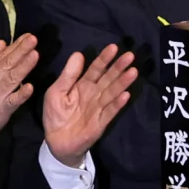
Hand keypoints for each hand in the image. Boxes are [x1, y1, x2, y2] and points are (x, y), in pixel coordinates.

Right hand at [0, 34, 37, 157]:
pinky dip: (21, 94)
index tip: (27, 36)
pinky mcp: (1, 111)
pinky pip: (12, 102)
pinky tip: (30, 87)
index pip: (1, 57)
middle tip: (33, 39)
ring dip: (23, 67)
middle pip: (6, 65)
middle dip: (20, 51)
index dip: (15, 46)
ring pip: (10, 79)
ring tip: (35, 55)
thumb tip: (2, 42)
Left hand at [43, 45, 137, 167]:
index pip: (95, 69)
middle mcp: (93, 94)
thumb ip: (68, 75)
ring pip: (112, 92)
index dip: (104, 59)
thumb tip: (79, 54)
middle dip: (118, 67)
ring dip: (122, 82)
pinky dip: (118, 104)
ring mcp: (99, 108)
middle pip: (108, 78)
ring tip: (133, 71)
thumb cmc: (55, 115)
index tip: (114, 47)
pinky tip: (126, 95)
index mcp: (82, 85)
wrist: (56, 141)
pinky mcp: (101, 122)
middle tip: (130, 55)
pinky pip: (110, 111)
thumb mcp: (56, 92)